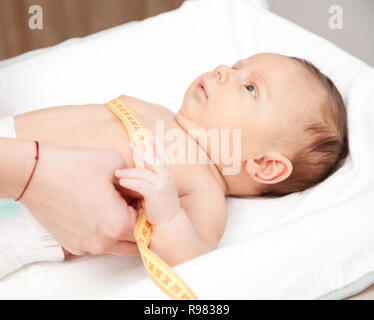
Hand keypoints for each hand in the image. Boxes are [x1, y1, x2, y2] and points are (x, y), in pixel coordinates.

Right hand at [21, 143, 138, 255]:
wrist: (36, 175)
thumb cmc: (75, 167)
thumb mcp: (116, 163)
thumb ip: (135, 181)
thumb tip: (138, 192)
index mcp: (117, 224)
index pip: (145, 224)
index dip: (144, 208)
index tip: (136, 196)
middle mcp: (103, 243)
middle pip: (132, 240)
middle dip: (134, 222)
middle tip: (126, 202)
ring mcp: (86, 247)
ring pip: (115, 244)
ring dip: (118, 229)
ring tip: (108, 205)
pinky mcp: (72, 246)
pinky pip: (97, 242)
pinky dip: (100, 231)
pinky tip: (92, 211)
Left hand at [115, 137, 180, 226]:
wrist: (170, 223)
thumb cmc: (162, 208)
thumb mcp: (158, 190)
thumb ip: (150, 180)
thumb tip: (137, 173)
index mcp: (167, 174)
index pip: (162, 156)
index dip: (157, 145)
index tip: (151, 136)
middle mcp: (166, 176)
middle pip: (151, 159)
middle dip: (141, 151)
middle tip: (131, 144)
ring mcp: (162, 182)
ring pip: (141, 173)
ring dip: (127, 172)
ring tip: (117, 173)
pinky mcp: (155, 192)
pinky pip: (139, 184)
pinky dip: (129, 182)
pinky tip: (121, 182)